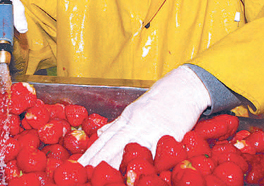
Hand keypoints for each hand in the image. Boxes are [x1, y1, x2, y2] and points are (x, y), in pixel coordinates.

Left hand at [77, 65, 210, 169]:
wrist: (184, 88)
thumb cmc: (161, 99)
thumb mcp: (136, 109)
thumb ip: (118, 123)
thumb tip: (100, 134)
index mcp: (127, 119)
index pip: (105, 139)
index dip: (91, 153)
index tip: (79, 165)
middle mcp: (135, 124)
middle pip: (112, 146)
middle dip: (97, 162)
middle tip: (83, 173)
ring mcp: (151, 131)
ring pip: (129, 150)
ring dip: (116, 165)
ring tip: (102, 176)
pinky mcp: (168, 136)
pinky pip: (155, 152)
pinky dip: (145, 162)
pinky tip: (137, 172)